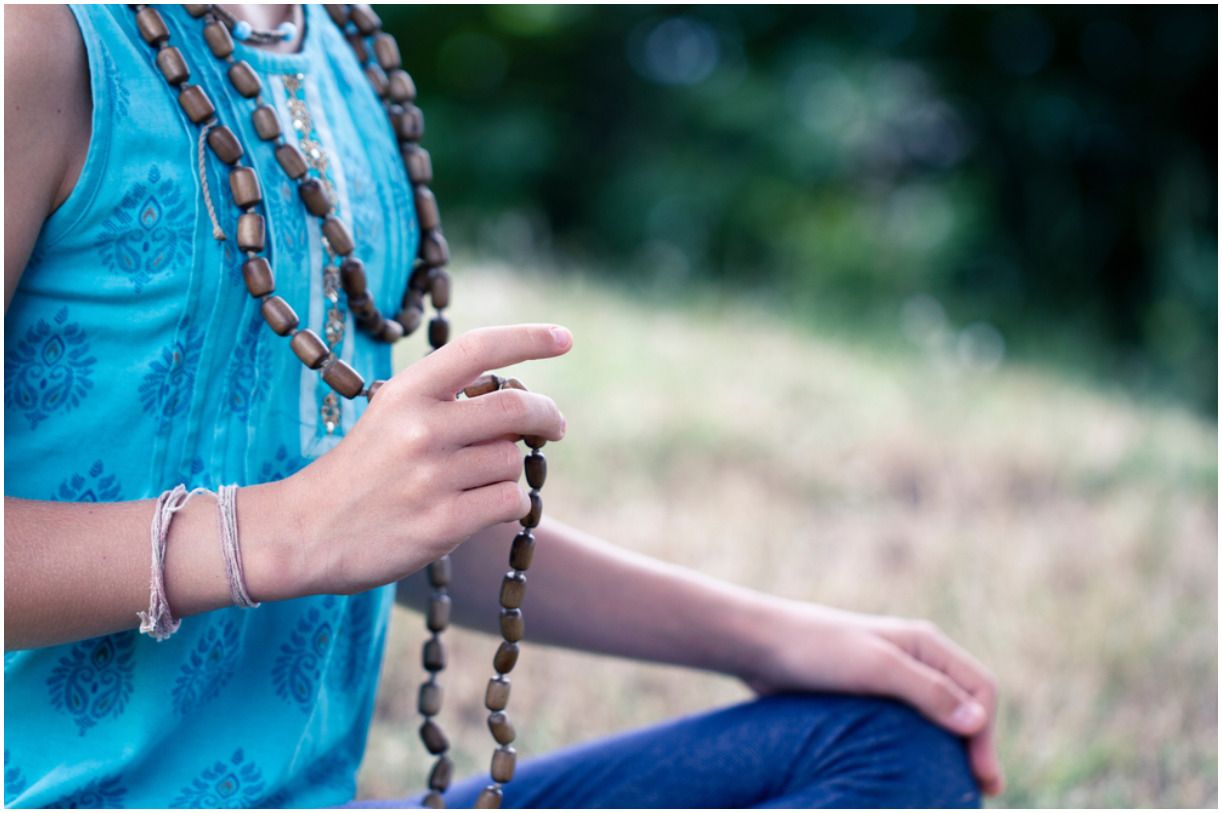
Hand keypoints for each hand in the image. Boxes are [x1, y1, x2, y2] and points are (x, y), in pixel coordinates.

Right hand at [269, 324, 571, 597]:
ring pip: (512, 461)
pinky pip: (510, 502)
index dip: (528, 338)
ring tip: (469, 483)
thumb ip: (446, 401)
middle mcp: (421, 428)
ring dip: (506, 471)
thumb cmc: (360, 470)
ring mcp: (432, 477)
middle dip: (547, 415)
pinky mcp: (443, 524)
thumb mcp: (391, 415)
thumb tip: (521, 403)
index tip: (564, 337)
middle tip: (556, 426)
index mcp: (407, 392)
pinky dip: (507, 506)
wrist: (305, 532)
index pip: (479, 349)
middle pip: (516, 408)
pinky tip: (479, 510)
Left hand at [742, 602, 1002, 795]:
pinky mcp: (866, 697)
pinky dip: (919, 749)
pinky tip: (913, 776)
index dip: (986, 734)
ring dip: (950, 749)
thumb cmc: (817, 651)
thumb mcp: (875, 668)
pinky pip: (905, 726)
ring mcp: (891, 678)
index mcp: (925, 644)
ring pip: (936, 718)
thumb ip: (927, 691)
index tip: (981, 778)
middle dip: (976, 746)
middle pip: (964, 705)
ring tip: (952, 790)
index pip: (981, 689)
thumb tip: (977, 721)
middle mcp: (914, 659)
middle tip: (979, 794)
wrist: (759, 647)